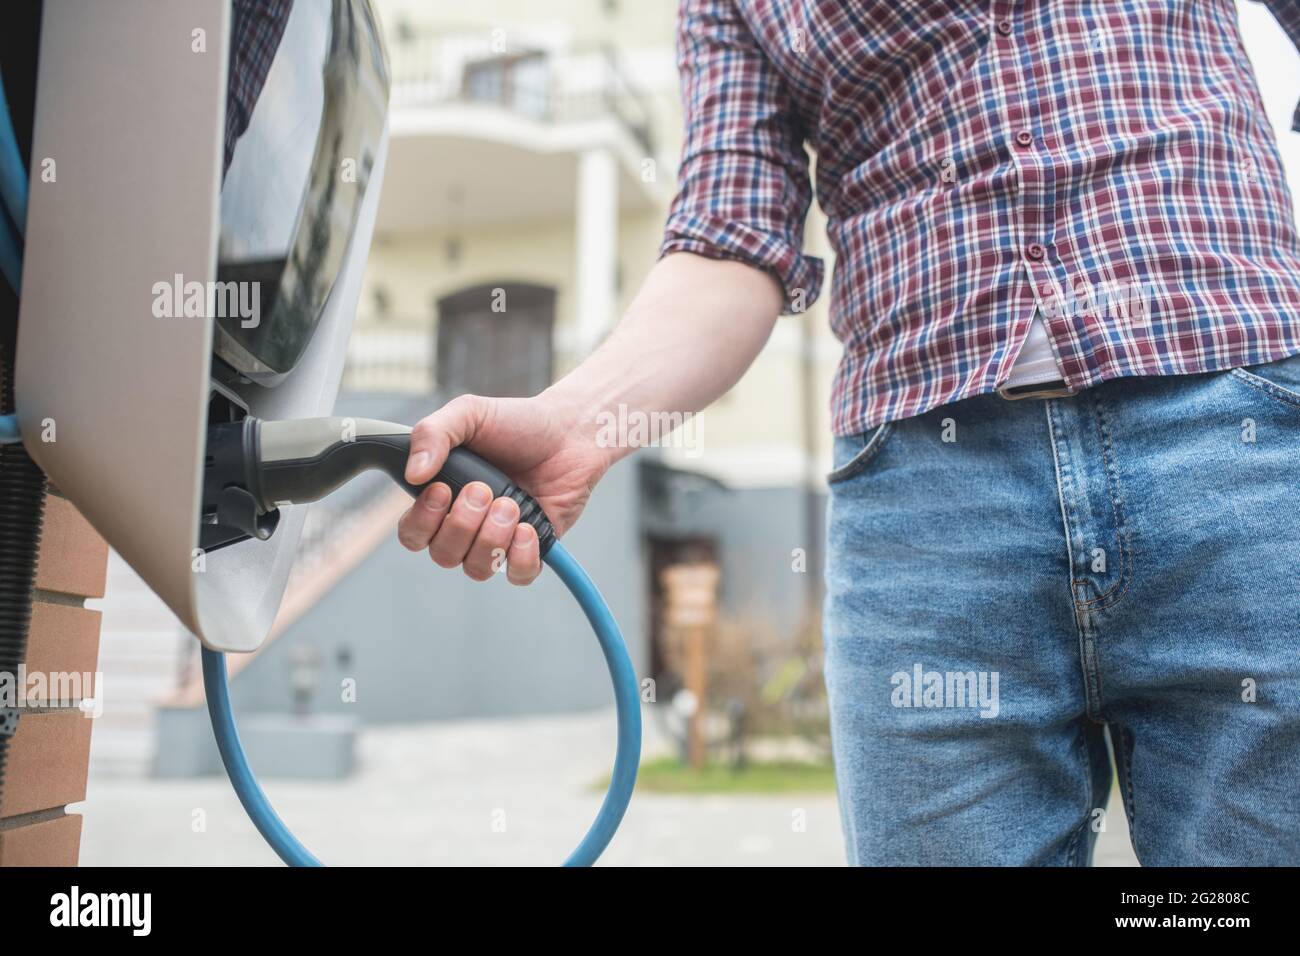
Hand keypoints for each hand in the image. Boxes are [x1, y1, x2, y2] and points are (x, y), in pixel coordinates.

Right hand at [397, 391, 607, 584]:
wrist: (570, 431)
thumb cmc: (516, 422)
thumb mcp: (468, 413)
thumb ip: (432, 434)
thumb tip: (413, 474)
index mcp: (443, 499)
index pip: (413, 534)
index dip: (422, 521)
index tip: (442, 490)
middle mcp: (467, 526)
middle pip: (443, 555)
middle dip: (463, 525)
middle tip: (484, 489)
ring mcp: (499, 539)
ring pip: (477, 569)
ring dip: (492, 538)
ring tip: (511, 503)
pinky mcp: (532, 548)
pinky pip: (518, 575)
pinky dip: (521, 556)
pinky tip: (528, 528)